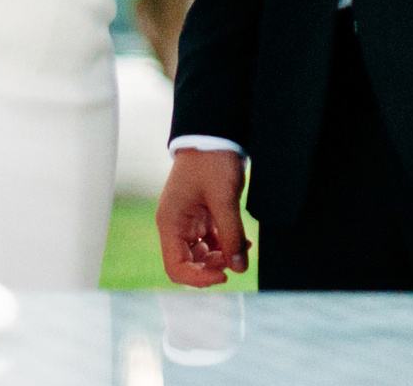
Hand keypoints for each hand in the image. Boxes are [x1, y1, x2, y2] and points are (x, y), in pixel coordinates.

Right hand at [156, 148, 249, 285]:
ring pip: (201, 255)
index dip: (199, 278)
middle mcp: (176, 226)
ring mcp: (188, 222)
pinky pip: (210, 242)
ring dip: (220, 257)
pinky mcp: (202, 217)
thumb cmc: (212, 160)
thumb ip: (231, 234)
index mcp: (171, 223)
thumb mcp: (224, 198)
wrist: (215, 134)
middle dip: (211, 267)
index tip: (224, 275)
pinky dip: (225, 246)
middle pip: (188, 265)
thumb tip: (239, 268)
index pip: (176, 267)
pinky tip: (242, 242)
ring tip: (242, 249)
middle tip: (235, 259)